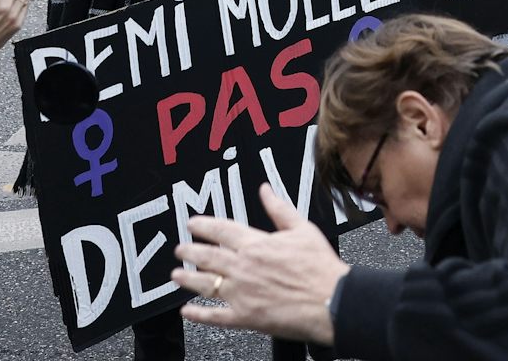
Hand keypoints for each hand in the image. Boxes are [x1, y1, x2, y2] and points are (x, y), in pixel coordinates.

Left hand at [174, 185, 346, 345]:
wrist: (330, 301)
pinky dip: (198, 314)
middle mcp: (243, 267)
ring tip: (176, 276)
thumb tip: (265, 190)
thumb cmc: (320, 268)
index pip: (222, 230)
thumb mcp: (302, 229)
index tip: (192, 223)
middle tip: (179, 249)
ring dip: (188, 279)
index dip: (204, 225)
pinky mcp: (245, 317)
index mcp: (256, 244)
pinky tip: (187, 311)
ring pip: (206, 284)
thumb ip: (279, 209)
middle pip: (207, 256)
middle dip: (189, 251)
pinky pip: (215, 316)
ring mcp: (241, 293)